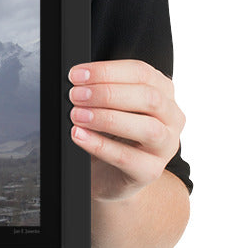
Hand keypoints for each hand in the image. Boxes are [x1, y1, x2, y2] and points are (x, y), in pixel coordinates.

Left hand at [68, 60, 185, 201]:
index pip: (141, 72)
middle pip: (148, 98)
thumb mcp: (110, 107)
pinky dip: (99, 145)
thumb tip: (77, 81)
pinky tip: (79, 135)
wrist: (109, 176)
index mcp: (163, 93)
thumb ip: (101, 91)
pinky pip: (127, 157)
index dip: (107, 71)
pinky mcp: (150, 171)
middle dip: (107, 93)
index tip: (77, 75)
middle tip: (76, 95)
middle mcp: (171, 118)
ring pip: (147, 128)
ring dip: (107, 118)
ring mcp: (165, 146)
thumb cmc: (112, 135)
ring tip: (77, 116)